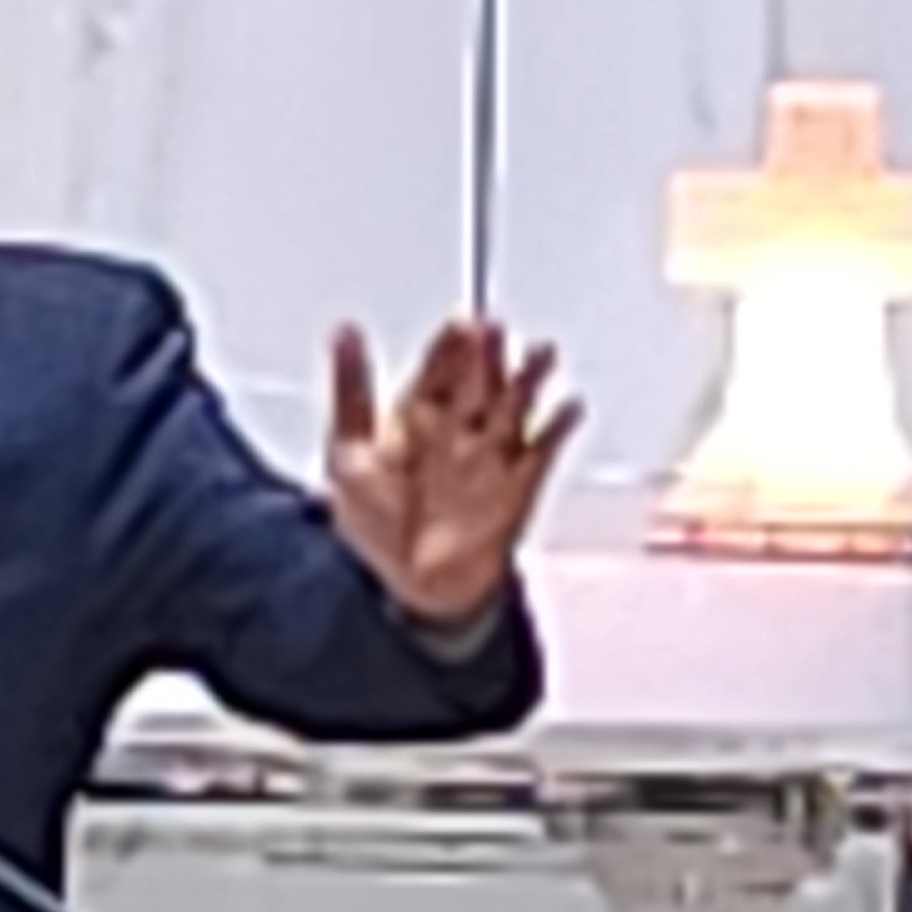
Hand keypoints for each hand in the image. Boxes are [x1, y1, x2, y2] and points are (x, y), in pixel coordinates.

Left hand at [326, 319, 579, 626]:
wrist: (410, 587)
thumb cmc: (375, 525)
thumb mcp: (348, 453)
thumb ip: (350, 392)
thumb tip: (343, 333)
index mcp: (416, 418)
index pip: (439, 371)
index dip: (450, 348)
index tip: (460, 324)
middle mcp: (457, 431)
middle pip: (480, 382)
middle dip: (488, 357)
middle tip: (495, 330)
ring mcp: (489, 456)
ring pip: (514, 407)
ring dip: (528, 380)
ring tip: (541, 353)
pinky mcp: (517, 486)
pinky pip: (542, 450)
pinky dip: (558, 428)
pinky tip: (568, 407)